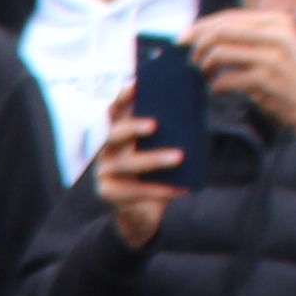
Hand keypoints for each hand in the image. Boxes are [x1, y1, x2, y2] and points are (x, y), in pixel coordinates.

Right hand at [93, 89, 180, 245]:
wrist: (143, 210)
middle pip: (113, 134)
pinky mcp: (108, 193)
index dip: (122, 98)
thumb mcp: (162, 149)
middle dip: (133, 127)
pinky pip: (134, 191)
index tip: (136, 85)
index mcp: (117, 133)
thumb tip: (192, 113)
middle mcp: (105, 150)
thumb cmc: (156, 173)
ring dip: (154, 159)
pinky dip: (159, 189)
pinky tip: (180, 188)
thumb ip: (169, 132)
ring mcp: (104, 172)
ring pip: (126, 163)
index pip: (114, 111)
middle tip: (156, 125)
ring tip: (179, 157)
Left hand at [188, 6, 295, 161]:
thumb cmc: (288, 75)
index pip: (229, 17)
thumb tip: (201, 31)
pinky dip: (215, 87)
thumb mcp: (276, 44)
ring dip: (204, 66)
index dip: (200, 26)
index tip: (182, 39)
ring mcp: (272, 56)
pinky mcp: (265, 79)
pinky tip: (218, 91)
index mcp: (278, 21)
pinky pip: (225, 79)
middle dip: (198, 44)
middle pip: (221, 31)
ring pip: (219, 53)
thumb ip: (248, 35)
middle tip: (191, 59)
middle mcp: (277, 34)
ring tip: (206, 75)